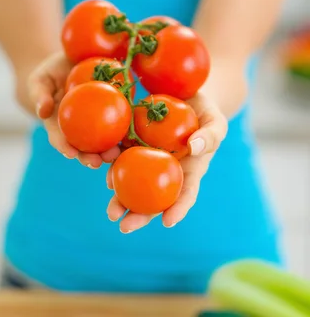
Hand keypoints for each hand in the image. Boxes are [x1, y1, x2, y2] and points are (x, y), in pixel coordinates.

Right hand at [28, 51, 120, 167]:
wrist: (70, 61)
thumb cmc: (50, 73)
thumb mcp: (40, 80)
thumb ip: (39, 95)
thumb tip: (42, 112)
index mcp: (58, 124)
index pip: (59, 139)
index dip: (64, 148)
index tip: (70, 154)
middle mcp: (77, 127)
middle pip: (83, 146)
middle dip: (90, 157)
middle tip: (97, 162)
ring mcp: (94, 120)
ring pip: (102, 140)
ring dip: (109, 150)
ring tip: (116, 154)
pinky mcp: (110, 109)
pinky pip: (117, 120)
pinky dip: (124, 130)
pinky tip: (130, 135)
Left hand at [106, 92, 227, 232]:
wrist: (183, 91)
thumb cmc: (205, 111)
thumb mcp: (215, 121)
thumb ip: (210, 135)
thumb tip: (194, 147)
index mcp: (189, 169)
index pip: (185, 193)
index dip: (178, 209)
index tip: (167, 223)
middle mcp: (166, 169)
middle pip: (154, 197)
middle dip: (140, 215)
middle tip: (124, 226)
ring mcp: (148, 157)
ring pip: (134, 182)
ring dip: (121, 197)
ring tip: (111, 210)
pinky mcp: (133, 141)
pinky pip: (121, 154)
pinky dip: (112, 163)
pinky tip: (102, 165)